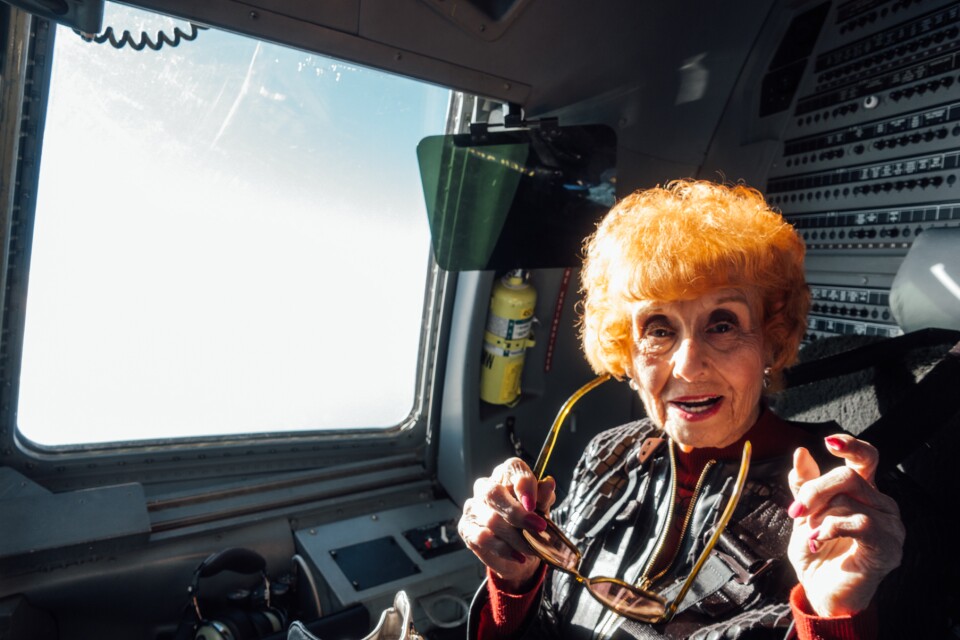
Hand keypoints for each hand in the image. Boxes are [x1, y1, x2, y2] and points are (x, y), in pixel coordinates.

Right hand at [458, 457, 556, 590]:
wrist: (518, 550)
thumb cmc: (529, 521)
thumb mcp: (541, 508)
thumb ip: (543, 496)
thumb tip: (549, 482)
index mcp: (506, 473)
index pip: (512, 468)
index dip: (524, 484)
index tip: (533, 504)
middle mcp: (486, 486)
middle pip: (494, 493)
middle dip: (517, 513)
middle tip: (538, 527)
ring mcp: (473, 507)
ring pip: (491, 519)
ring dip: (516, 537)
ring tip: (533, 548)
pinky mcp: (466, 527)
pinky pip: (483, 538)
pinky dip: (504, 549)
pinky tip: (518, 556)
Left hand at [787, 434, 904, 616]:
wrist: (820, 590)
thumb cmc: (816, 552)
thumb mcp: (804, 513)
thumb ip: (804, 485)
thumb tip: (801, 453)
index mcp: (863, 492)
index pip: (867, 458)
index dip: (851, 446)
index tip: (829, 442)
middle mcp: (882, 504)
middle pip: (847, 477)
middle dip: (814, 491)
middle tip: (796, 511)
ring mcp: (890, 526)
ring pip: (849, 500)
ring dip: (819, 517)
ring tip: (812, 536)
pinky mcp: (888, 546)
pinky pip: (858, 523)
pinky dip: (830, 529)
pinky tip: (819, 542)